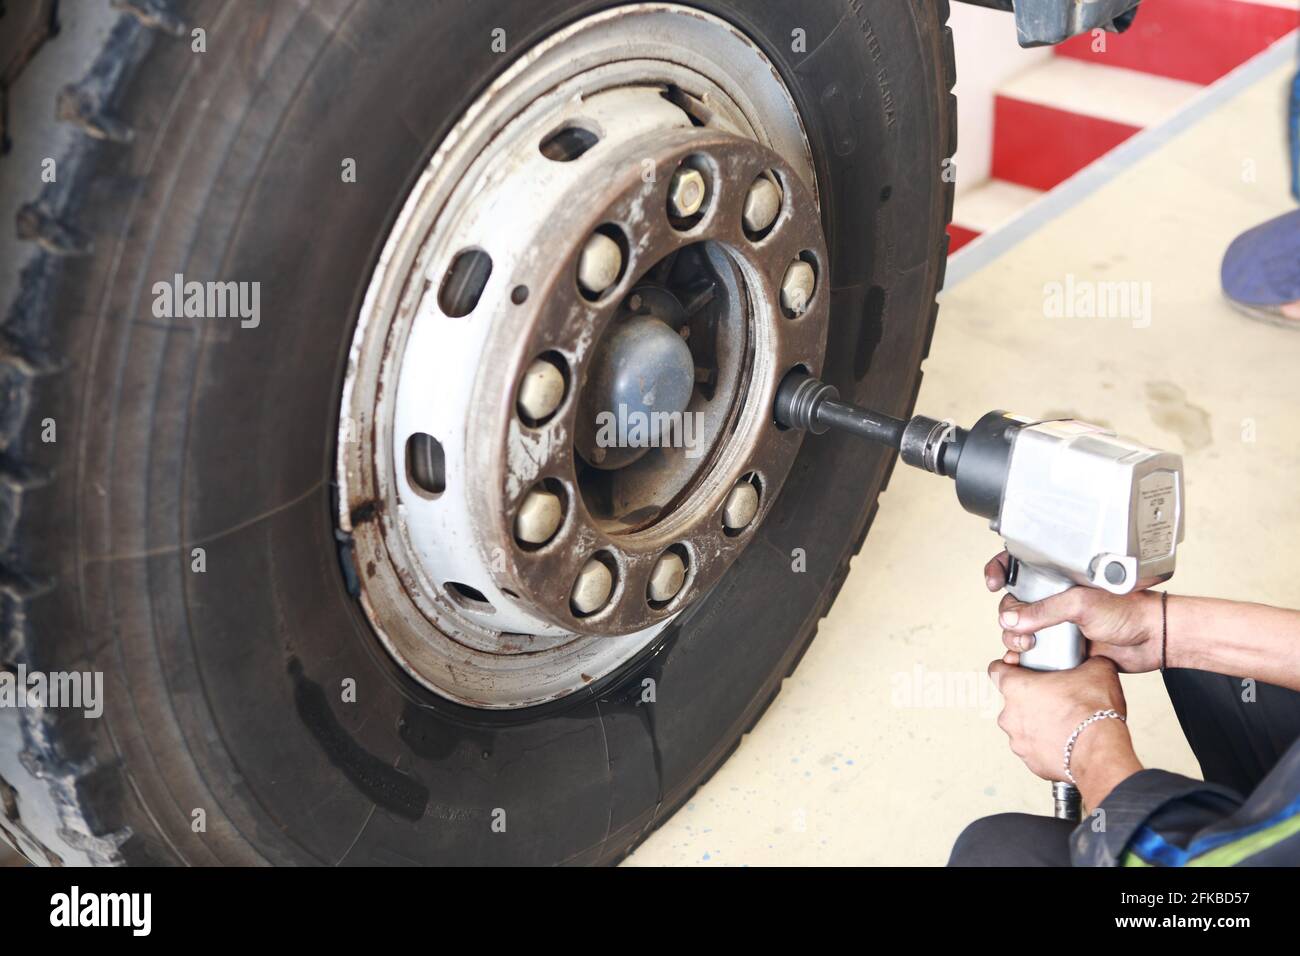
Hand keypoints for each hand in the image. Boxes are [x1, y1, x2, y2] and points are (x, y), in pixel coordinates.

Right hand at [983, 551, 1164, 672]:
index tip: (994, 583)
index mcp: (1058, 576)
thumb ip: (1045, 609)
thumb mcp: (1082, 603)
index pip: (1020, 565)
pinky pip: (1034, 651)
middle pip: (1013, 602)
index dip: (1000, 570)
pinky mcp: (1061, 645)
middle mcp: (1054, 597)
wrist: (1151, 640)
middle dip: (1008, 616)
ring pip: (1020, 628)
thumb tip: (1011, 619)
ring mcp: (1056, 622)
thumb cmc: (1128, 609)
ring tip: (1027, 646)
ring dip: (1014, 638)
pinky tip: (1023, 661)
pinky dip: (1024, 657)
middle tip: (1019, 628)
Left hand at [988, 655, 1134, 790]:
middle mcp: (1009, 715)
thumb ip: (1087, 661)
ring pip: (1024, 727)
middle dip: (1032, 698)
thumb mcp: (1097, 669)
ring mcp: (1018, 742)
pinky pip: (1036, 750)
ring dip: (1039, 724)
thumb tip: (1094, 661)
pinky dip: (1048, 746)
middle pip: (1013, 701)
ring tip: (1065, 722)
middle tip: (1056, 697)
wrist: (1100, 752)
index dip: (1009, 666)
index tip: (1021, 668)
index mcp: (1015, 687)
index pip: (996, 669)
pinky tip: (1068, 741)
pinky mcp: (1031, 763)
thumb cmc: (1092, 711)